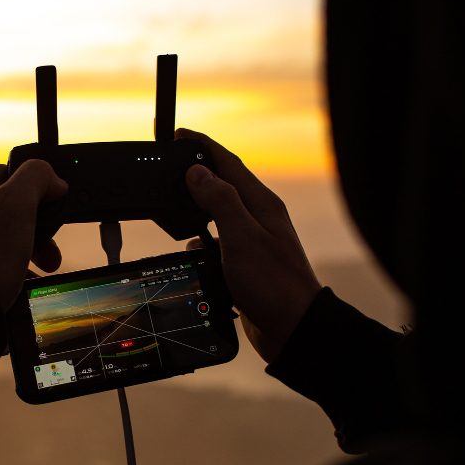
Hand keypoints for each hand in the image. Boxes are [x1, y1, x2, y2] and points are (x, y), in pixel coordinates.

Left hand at [0, 161, 68, 310]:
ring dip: (30, 250)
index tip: (51, 195)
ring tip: (45, 268)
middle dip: (38, 226)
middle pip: (8, 211)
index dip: (31, 179)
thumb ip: (35, 178)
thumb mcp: (16, 203)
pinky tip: (24, 285)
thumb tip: (52, 178)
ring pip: (4, 240)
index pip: (3, 170)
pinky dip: (15, 272)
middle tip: (52, 245)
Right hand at [178, 129, 321, 363]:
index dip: (203, 147)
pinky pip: (216, 240)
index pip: (228, 164)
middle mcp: (257, 218)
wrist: (293, 329)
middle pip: (222, 184)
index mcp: (261, 205)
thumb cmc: (275, 285)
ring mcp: (251, 241)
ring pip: (216, 213)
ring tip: (174, 201)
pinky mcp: (243, 263)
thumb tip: (197, 173)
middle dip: (197, 172)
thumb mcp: (243, 237)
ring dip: (195, 206)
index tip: (180, 135)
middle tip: (171, 163)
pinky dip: (199, 237)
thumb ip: (220, 202)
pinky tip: (191, 245)